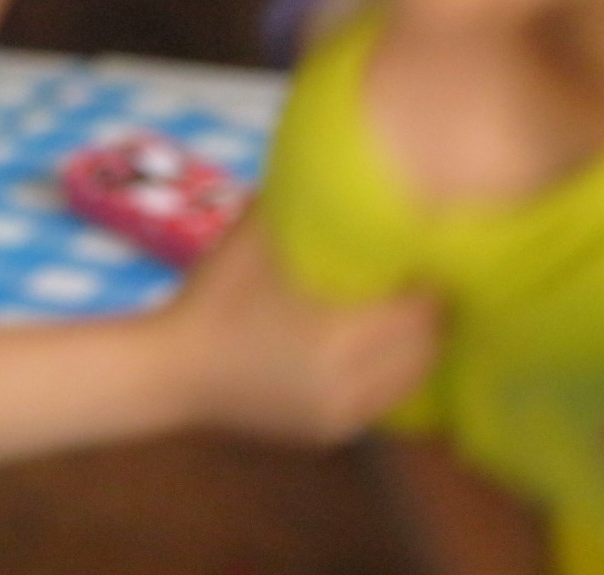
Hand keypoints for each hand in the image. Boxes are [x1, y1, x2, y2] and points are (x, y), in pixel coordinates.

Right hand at [164, 217, 440, 444]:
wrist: (172, 369)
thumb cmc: (215, 295)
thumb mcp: (256, 235)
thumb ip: (306, 203)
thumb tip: (355, 170)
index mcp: (338, 336)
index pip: (421, 308)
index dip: (430, 275)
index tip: (427, 246)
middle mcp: (350, 383)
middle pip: (427, 343)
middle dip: (431, 308)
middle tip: (424, 272)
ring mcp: (343, 415)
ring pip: (414, 376)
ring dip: (420, 341)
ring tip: (408, 304)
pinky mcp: (333, 432)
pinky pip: (387, 399)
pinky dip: (395, 369)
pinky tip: (384, 340)